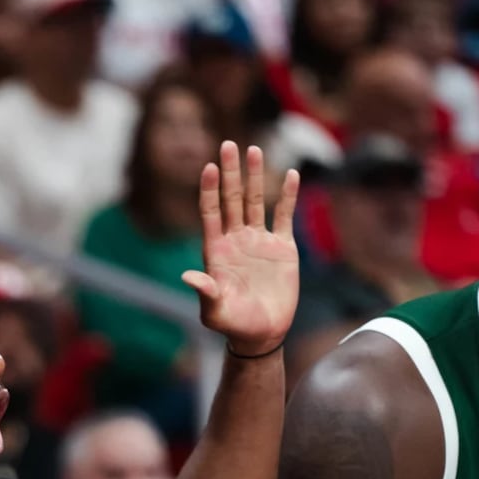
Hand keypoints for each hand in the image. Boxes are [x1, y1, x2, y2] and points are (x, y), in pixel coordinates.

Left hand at [181, 142, 300, 357]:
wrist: (262, 334)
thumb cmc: (234, 324)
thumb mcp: (215, 312)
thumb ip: (205, 292)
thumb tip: (187, 275)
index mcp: (216, 250)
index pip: (210, 213)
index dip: (210, 190)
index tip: (210, 167)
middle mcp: (236, 239)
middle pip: (231, 199)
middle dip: (230, 172)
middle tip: (228, 144)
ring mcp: (258, 241)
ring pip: (255, 201)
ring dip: (255, 176)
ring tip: (255, 149)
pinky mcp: (282, 247)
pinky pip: (284, 216)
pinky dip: (287, 196)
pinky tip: (291, 174)